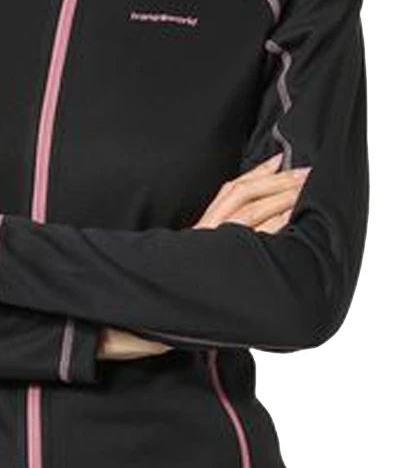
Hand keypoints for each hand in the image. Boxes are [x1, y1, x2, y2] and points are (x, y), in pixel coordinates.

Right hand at [95, 152, 311, 361]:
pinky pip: (253, 240)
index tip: (279, 159)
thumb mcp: (202, 250)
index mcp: (204, 225)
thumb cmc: (187, 283)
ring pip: (250, 212)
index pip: (231, 190)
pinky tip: (292, 219)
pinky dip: (274, 226)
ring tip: (304, 188)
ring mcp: (215, 246)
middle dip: (276, 181)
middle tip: (305, 171)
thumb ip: (222, 233)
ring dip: (280, 198)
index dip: (256, 173)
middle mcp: (208, 231)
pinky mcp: (225, 263)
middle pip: (244, 195)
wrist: (162, 308)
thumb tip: (255, 221)